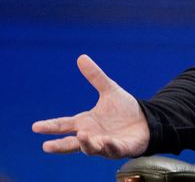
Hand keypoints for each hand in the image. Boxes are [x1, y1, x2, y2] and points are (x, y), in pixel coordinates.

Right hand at [32, 54, 149, 158]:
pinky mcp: (120, 149)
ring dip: (86, 144)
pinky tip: (106, 141)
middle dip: (59, 146)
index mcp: (86, 123)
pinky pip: (113, 150)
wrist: (146, 121)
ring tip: (82, 135)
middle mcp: (92, 136)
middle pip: (72, 143)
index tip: (35, 127)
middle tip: (46, 146)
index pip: (64, 125)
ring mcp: (105, 144)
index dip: (50, 126)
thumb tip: (81, 57)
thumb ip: (95, 77)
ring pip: (91, 149)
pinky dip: (109, 147)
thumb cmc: (124, 110)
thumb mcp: (110, 90)